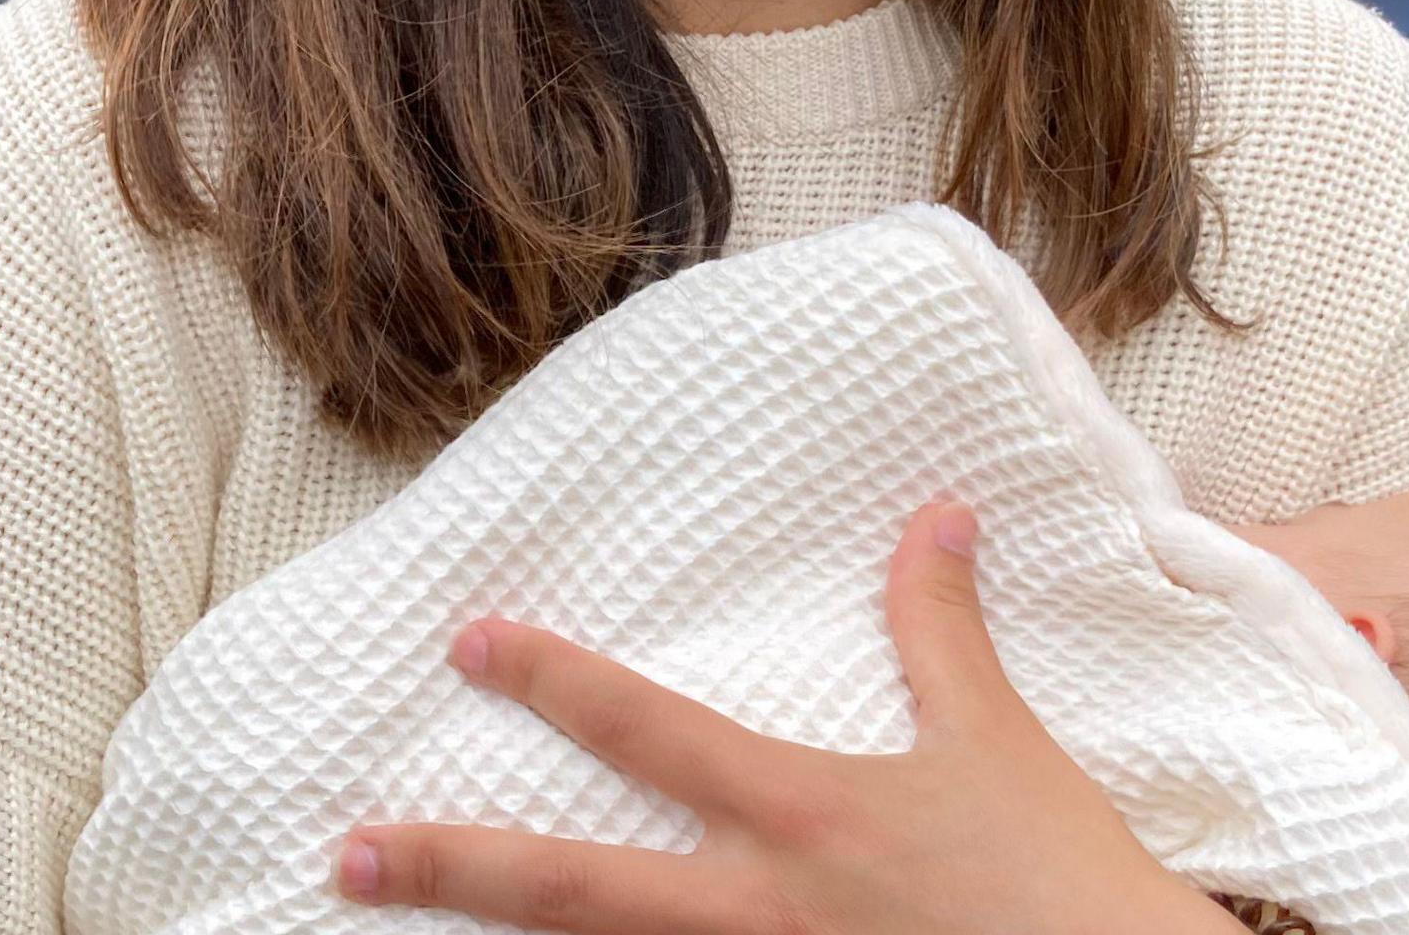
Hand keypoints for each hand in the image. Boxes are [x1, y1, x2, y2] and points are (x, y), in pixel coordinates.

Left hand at [335, 505, 1243, 934]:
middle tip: (345, 854)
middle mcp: (759, 914)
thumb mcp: (1000, 744)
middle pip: (573, 893)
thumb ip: (943, 632)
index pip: (651, 735)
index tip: (470, 643)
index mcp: (803, 816)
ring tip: (399, 925)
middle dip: (451, 868)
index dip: (555, 682)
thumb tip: (935, 515)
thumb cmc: (1062, 878)